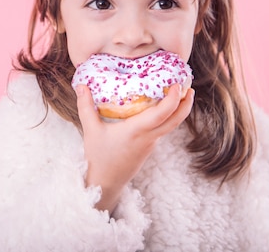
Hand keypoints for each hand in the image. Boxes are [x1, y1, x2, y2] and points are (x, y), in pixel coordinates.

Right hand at [75, 84, 194, 214]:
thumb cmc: (98, 157)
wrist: (105, 183)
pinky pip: (163, 129)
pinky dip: (167, 116)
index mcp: (137, 131)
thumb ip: (85, 106)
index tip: (176, 85)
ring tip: (177, 91)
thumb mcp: (90, 130)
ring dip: (178, 109)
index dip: (172, 99)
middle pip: (175, 120)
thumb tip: (80, 84)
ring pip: (171, 125)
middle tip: (187, 85)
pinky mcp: (149, 146)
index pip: (162, 114)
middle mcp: (148, 137)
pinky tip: (160, 107)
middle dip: (185, 103)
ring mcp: (151, 143)